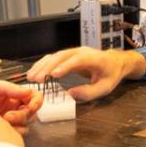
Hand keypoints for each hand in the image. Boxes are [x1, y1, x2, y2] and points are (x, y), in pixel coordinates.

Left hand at [0, 80, 41, 133]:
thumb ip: (8, 88)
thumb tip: (28, 91)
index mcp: (11, 95)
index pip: (33, 97)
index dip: (36, 101)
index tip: (30, 106)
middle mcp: (12, 108)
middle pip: (31, 113)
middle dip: (23, 115)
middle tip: (7, 117)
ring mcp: (7, 122)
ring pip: (24, 126)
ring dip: (16, 126)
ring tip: (0, 124)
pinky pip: (13, 137)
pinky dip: (9, 135)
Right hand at [26, 47, 145, 100]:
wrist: (114, 62)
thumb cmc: (110, 74)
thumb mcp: (105, 87)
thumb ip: (89, 92)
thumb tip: (70, 94)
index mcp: (94, 58)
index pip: (78, 60)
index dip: (65, 66)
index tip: (54, 75)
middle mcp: (82, 52)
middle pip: (62, 56)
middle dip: (47, 67)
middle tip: (36, 79)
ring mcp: (74, 52)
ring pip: (55, 56)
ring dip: (42, 65)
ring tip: (31, 77)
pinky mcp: (68, 55)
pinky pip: (54, 58)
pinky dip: (43, 64)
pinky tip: (34, 72)